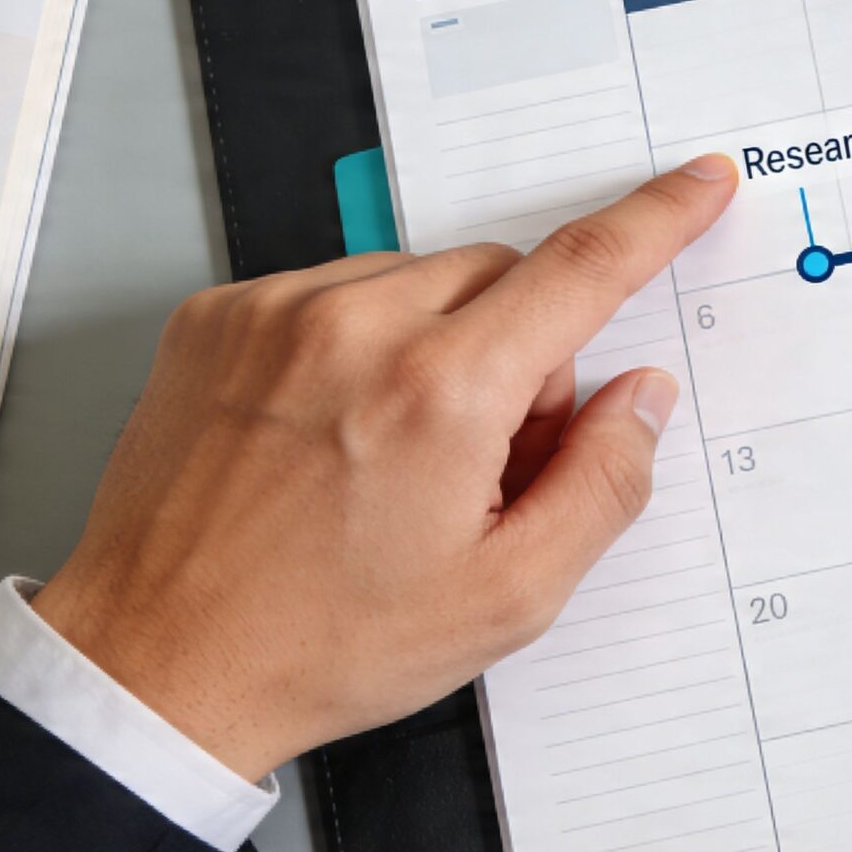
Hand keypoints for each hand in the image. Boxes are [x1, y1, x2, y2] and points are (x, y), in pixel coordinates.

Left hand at [30, 155, 736, 779]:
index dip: (658, 219)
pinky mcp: (217, 316)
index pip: (583, 270)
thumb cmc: (322, 643)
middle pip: (501, 278)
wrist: (153, 666)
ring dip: (435, 344)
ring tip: (387, 457)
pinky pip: (332, 291)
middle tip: (484, 462)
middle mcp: (356, 327)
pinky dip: (356, 342)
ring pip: (417, 280)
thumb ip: (603, 483)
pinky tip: (328, 433)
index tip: (697, 184)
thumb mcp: (507, 597)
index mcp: (441, 394)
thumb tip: (640, 398)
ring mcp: (276, 313)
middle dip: (520, 352)